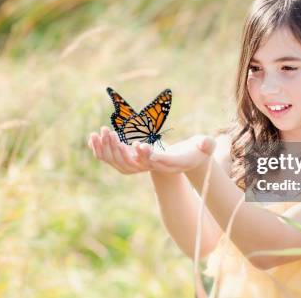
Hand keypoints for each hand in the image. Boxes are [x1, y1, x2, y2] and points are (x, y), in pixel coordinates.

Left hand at [87, 127, 215, 174]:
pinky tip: (94, 137)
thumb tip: (207, 143)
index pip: (158, 162)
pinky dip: (104, 150)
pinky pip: (115, 159)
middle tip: (111, 134)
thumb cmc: (198, 149)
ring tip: (101, 132)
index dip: (148, 155)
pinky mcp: (135, 162)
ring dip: (110, 149)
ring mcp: (144, 166)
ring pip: (121, 163)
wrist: (188, 158)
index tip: (138, 146)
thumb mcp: (205, 146)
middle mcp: (156, 167)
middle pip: (135, 163)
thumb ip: (206, 145)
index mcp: (171, 163)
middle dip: (122, 150)